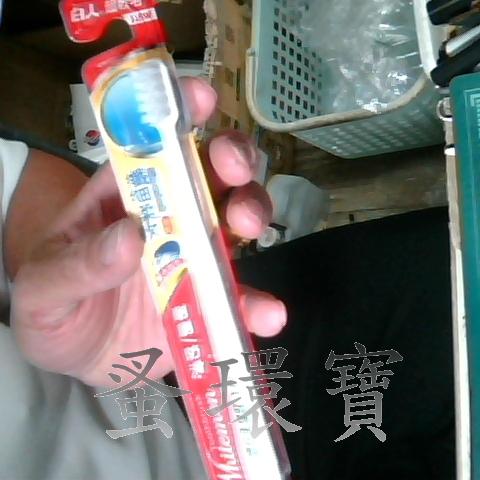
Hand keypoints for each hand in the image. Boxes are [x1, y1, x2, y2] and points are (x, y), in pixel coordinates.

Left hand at [10, 78, 286, 386]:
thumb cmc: (54, 307)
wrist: (77, 356)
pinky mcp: (212, 298)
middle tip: (233, 171)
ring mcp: (196, 255)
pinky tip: (267, 314)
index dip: (179, 114)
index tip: (200, 99)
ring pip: (238, 219)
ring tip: (249, 228)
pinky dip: (257, 302)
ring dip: (253, 212)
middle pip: (212, 172)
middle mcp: (170, 216)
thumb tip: (129, 237)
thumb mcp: (44, 288)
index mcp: (125, 196)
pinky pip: (242, 294)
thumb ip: (77, 265)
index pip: (154, 144)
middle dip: (231, 161)